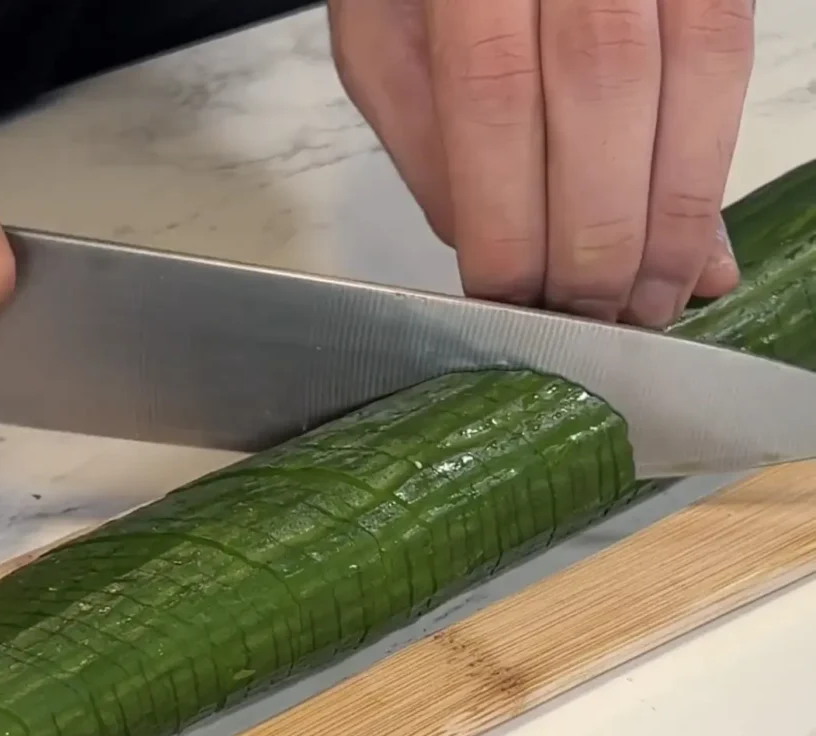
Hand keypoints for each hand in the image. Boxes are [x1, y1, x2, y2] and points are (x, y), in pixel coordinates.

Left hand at [328, 0, 753, 325]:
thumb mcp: (383, 39)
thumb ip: (431, 143)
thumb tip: (502, 254)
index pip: (493, 92)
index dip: (510, 214)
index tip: (511, 297)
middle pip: (603, 82)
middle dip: (598, 232)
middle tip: (586, 317)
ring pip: (692, 69)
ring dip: (673, 214)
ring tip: (650, 302)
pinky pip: (730, 60)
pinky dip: (710, 166)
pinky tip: (691, 243)